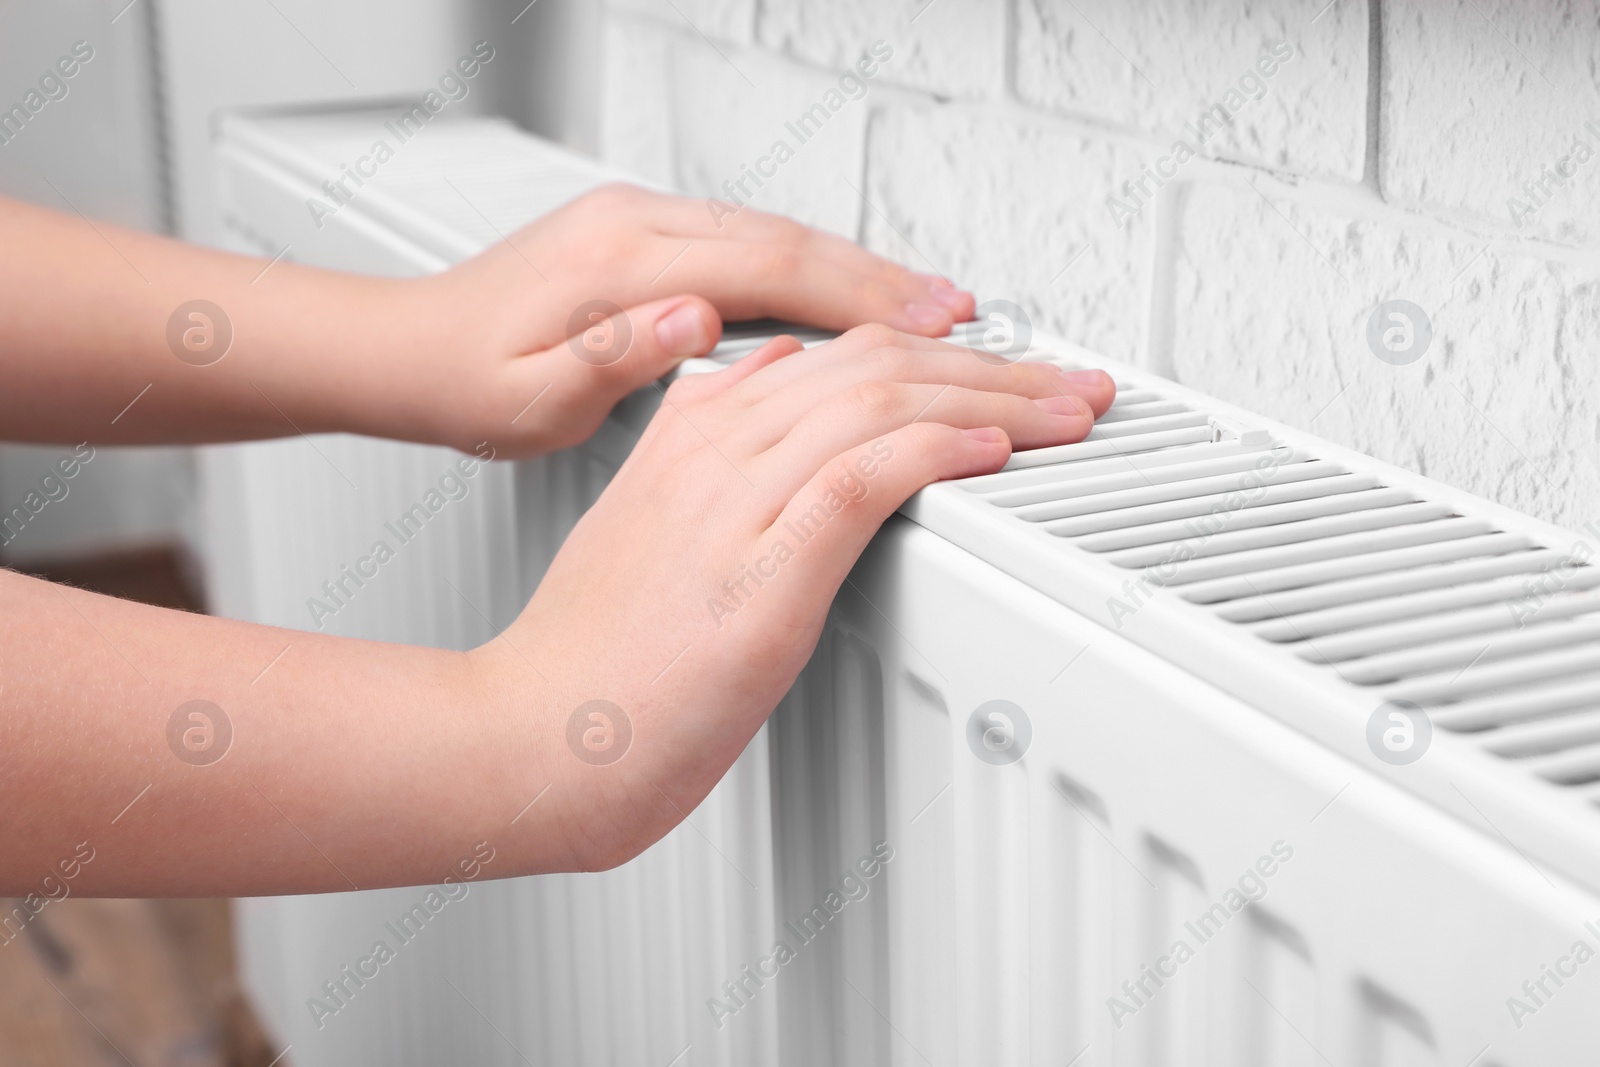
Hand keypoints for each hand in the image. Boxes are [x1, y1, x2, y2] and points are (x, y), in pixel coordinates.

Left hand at [399, 184, 976, 458]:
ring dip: (855, 270)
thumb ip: (608, 360)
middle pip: (789, 240)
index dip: (860, 298)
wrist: (409, 348)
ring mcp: (642, 224)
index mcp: (618, 263)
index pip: (768, 269)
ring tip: (929, 308)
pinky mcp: (643, 238)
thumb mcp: (524, 399)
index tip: (932, 323)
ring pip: (776, 235)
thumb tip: (692, 322)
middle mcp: (637, 226)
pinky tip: (845, 296)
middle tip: (962, 315)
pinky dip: (810, 268)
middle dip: (883, 278)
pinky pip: (750, 243)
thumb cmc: (464, 384)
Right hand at [479, 326, 1114, 868]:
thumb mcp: (644, 522)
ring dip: (993, 402)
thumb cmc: (593, 651)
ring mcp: (734, 507)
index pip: (838, 352)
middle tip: (1069, 381)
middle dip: (992, 365)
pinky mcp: (758, 573)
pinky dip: (938, 453)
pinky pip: (861, 480)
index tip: (1004, 364)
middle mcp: (715, 450)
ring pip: (881, 406)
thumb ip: (704, 449)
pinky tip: (992, 451)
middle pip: (877, 364)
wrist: (534, 734)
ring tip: (1064, 412)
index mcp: (692, 430)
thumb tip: (771, 389)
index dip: (938, 348)